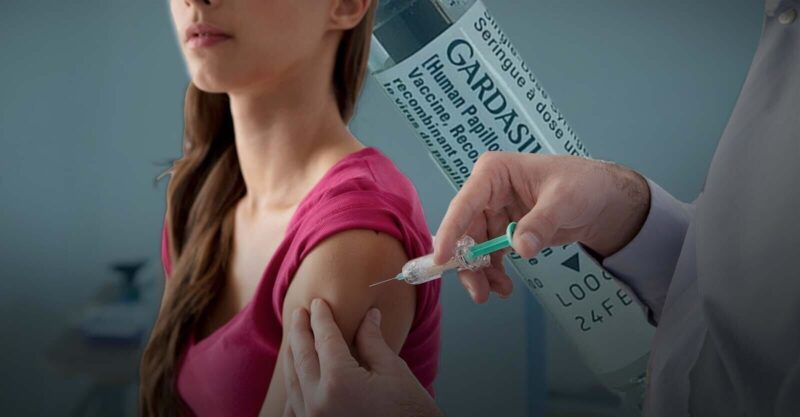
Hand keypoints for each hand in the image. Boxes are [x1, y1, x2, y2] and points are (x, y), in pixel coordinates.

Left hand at [283, 299, 441, 416]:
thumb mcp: (394, 371)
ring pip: (293, 381)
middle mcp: (319, 402)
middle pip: (302, 358)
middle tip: (300, 314)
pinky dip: (294, 387)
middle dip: (300, 333)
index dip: (321, 319)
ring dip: (293, 357)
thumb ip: (373, 341)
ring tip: (295, 339)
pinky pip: (295, 406)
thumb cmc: (410, 413)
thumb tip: (368, 316)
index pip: (325, 340)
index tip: (318, 304)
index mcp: (339, 382)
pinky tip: (295, 377)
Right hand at [434, 152, 649, 303]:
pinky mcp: (504, 230)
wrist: (605, 200)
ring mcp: (494, 212)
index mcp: (494, 172)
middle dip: (468, 263)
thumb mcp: (565, 201)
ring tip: (497, 292)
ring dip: (481, 273)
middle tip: (478, 292)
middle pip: (465, 230)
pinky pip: (489, 255)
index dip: (452, 230)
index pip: (465, 202)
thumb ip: (541, 223)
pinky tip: (503, 286)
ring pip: (474, 247)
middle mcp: (487, 192)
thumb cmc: (584, 186)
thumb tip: (520, 248)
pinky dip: (493, 272)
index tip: (442, 257)